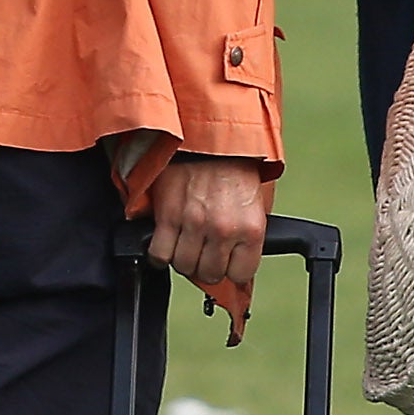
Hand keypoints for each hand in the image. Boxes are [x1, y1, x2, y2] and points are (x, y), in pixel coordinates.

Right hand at [145, 153, 268, 294]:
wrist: (208, 139)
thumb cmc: (233, 169)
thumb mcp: (254, 205)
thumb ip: (247, 238)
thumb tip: (238, 267)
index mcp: (250, 229)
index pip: (240, 275)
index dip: (231, 270)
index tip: (227, 262)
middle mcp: (223, 229)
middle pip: (209, 274)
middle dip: (206, 266)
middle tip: (205, 251)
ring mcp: (194, 224)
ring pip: (183, 266)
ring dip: (183, 259)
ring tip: (187, 243)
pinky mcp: (168, 216)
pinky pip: (159, 254)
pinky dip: (160, 254)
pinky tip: (167, 243)